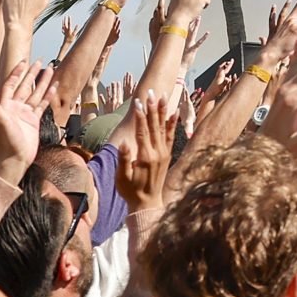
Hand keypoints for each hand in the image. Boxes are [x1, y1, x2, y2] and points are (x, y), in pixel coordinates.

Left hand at [0, 62, 54, 168]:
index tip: (24, 62)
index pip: (10, 85)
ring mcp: (25, 114)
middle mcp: (15, 108)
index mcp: (5, 106)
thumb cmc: (5, 142)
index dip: (16, 74)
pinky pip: (42, 105)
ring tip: (50, 70)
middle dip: (31, 74)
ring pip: (36, 94)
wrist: (15, 159)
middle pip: (25, 86)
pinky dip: (48, 96)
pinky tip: (54, 87)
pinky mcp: (34, 121)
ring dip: (43, 82)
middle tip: (39, 61)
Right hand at [114, 93, 176, 209]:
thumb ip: (124, 160)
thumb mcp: (122, 178)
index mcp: (145, 157)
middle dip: (152, 108)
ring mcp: (164, 153)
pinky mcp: (167, 155)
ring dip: (163, 111)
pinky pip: (171, 136)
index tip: (138, 102)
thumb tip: (124, 142)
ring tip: (163, 96)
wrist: (147, 203)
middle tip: (151, 92)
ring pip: (164, 128)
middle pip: (154, 126)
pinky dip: (172, 124)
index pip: (142, 131)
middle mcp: (157, 152)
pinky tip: (174, 113)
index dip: (140, 116)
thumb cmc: (131, 191)